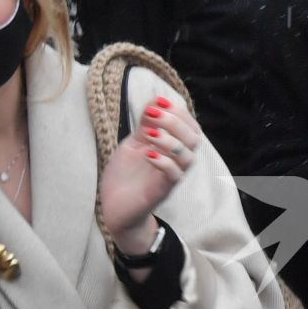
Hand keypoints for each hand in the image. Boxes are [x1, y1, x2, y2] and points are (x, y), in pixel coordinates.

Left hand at [99, 94, 202, 251]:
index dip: (178, 111)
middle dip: (174, 121)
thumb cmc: (125, 176)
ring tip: (149, 134)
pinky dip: (163, 162)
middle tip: (152, 113)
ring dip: (169, 140)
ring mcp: (170, 176)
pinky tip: (147, 154)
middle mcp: (175, 161)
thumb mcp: (133, 143)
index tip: (158, 101)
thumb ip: (145, 125)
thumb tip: (155, 101)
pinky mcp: (162, 191)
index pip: (189, 126)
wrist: (114, 207)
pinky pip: (174, 176)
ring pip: (188, 157)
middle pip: (193, 138)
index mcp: (171, 147)